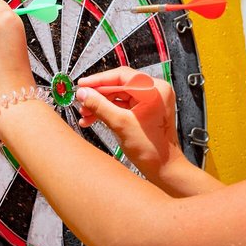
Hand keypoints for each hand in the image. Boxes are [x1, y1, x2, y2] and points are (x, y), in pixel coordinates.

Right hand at [75, 67, 184, 183]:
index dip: (99, 80)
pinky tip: (93, 118)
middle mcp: (155, 91)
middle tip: (81, 100)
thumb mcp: (120, 124)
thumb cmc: (153, 149)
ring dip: (101, 104)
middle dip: (98, 95)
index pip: (122, 76)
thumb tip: (84, 93)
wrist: (164, 168)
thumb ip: (100, 106)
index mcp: (155, 89)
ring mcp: (151, 100)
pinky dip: (109, 111)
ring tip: (85, 113)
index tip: (83, 84)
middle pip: (119, 85)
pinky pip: (123, 105)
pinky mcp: (146, 110)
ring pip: (119, 96)